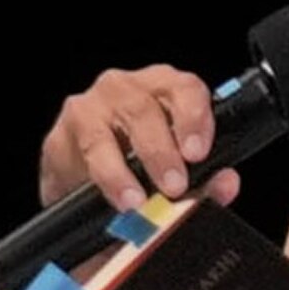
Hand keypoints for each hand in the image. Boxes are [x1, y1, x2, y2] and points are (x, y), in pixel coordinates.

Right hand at [39, 63, 239, 217]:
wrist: (81, 201)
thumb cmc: (136, 179)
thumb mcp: (175, 182)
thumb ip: (204, 182)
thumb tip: (226, 182)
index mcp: (163, 92)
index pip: (185, 88)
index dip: (194, 117)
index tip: (198, 152)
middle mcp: (126, 90)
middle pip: (145, 106)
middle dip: (161, 150)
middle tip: (173, 185)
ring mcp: (91, 107)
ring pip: (107, 127)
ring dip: (127, 167)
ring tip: (140, 201)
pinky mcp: (61, 133)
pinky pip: (85, 150)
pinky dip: (106, 177)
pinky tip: (119, 196)